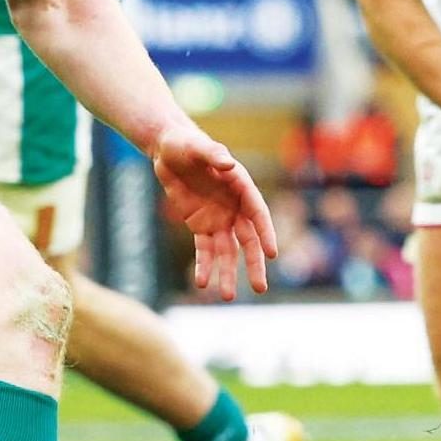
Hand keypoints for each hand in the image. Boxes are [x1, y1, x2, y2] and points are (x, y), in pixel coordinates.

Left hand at [152, 124, 276, 298]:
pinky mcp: (200, 225)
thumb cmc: (186, 144)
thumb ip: (214, 155)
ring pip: (226, 251)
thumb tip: (229, 165)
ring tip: (227, 297)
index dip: (266, 233)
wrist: (167, 150)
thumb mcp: (198, 147)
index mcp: (241, 187)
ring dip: (227, 273)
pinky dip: (204, 266)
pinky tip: (202, 283)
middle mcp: (234, 207)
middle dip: (253, 265)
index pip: (258, 214)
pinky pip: (203, 250)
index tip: (272, 253)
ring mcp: (218, 218)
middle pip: (248, 241)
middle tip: (260, 288)